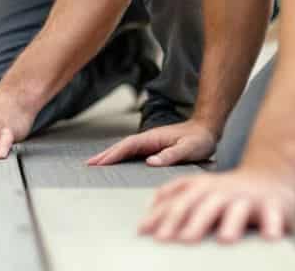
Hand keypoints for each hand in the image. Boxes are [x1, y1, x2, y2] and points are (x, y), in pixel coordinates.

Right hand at [87, 120, 216, 166]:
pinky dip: (120, 157)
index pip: (128, 146)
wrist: (206, 130)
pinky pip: (132, 153)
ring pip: (125, 149)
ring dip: (110, 155)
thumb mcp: (189, 149)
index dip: (113, 154)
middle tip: (88, 164)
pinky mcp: (152, 147)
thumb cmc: (199, 139)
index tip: (99, 162)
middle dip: (105, 155)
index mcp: (153, 138)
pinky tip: (115, 163)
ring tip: (95, 164)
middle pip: (121, 146)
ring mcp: (149, 143)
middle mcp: (148, 139)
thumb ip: (170, 155)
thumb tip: (150, 161)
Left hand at [139, 166, 294, 242]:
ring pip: (237, 211)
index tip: (147, 233)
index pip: (177, 203)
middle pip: (204, 206)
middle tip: (182, 240)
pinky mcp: (273, 206)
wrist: (270, 175)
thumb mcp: (198, 188)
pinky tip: (269, 238)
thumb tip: (146, 220)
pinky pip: (273, 217)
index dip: (162, 216)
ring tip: (224, 239)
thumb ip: (173, 200)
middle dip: (192, 223)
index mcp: (202, 188)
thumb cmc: (228, 190)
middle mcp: (222, 192)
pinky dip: (272, 226)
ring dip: (231, 224)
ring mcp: (247, 198)